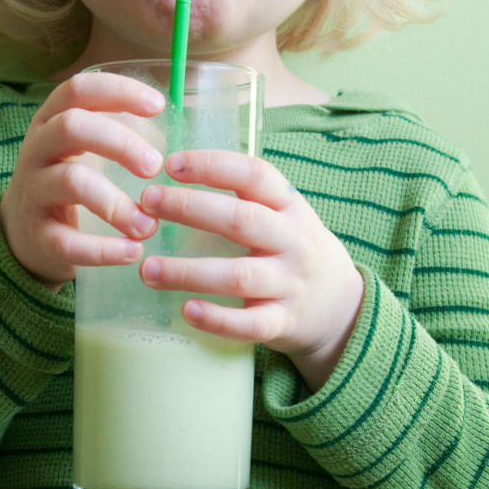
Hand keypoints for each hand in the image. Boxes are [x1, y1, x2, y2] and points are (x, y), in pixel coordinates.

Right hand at [0, 73, 165, 288]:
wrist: (21, 237)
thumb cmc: (68, 185)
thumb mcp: (82, 151)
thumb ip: (119, 137)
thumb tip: (180, 136)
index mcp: (51, 122)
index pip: (79, 90)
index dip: (118, 91)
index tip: (158, 106)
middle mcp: (37, 150)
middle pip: (72, 127)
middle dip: (119, 143)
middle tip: (155, 167)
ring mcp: (33, 192)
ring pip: (70, 182)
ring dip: (116, 203)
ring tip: (149, 225)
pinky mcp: (37, 236)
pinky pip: (68, 241)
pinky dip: (103, 249)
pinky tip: (132, 252)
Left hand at [137, 150, 363, 390]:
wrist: (341, 306)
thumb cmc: (293, 251)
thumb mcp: (285, 215)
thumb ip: (245, 197)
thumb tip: (173, 174)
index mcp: (291, 207)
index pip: (255, 175)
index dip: (213, 165)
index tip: (170, 164)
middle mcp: (294, 241)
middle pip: (240, 220)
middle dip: (189, 208)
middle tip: (147, 203)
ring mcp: (291, 284)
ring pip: (238, 276)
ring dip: (188, 272)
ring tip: (147, 268)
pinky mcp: (284, 322)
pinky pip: (250, 324)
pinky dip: (218, 319)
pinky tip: (187, 311)